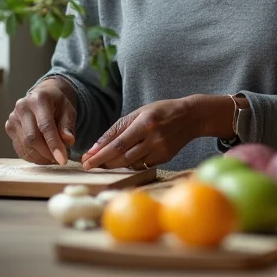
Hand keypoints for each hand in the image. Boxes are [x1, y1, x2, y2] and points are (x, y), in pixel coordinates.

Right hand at [5, 76, 76, 165]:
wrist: (44, 95)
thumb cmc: (57, 103)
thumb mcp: (68, 110)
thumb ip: (67, 125)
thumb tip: (68, 141)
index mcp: (39, 99)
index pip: (45, 126)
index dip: (54, 144)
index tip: (63, 160)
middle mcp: (22, 107)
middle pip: (32, 138)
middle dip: (47, 153)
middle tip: (59, 159)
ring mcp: (13, 118)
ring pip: (25, 146)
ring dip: (40, 157)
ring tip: (53, 157)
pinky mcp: (9, 127)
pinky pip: (20, 148)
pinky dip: (32, 156)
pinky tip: (43, 156)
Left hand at [81, 97, 200, 170]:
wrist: (190, 116)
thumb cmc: (160, 112)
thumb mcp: (138, 113)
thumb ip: (117, 129)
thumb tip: (96, 147)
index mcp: (144, 123)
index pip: (117, 144)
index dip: (100, 155)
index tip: (86, 161)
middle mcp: (153, 138)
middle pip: (122, 158)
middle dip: (103, 163)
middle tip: (89, 165)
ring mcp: (160, 150)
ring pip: (131, 164)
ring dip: (116, 165)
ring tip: (106, 161)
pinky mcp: (165, 158)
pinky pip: (143, 165)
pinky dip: (133, 163)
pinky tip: (132, 155)